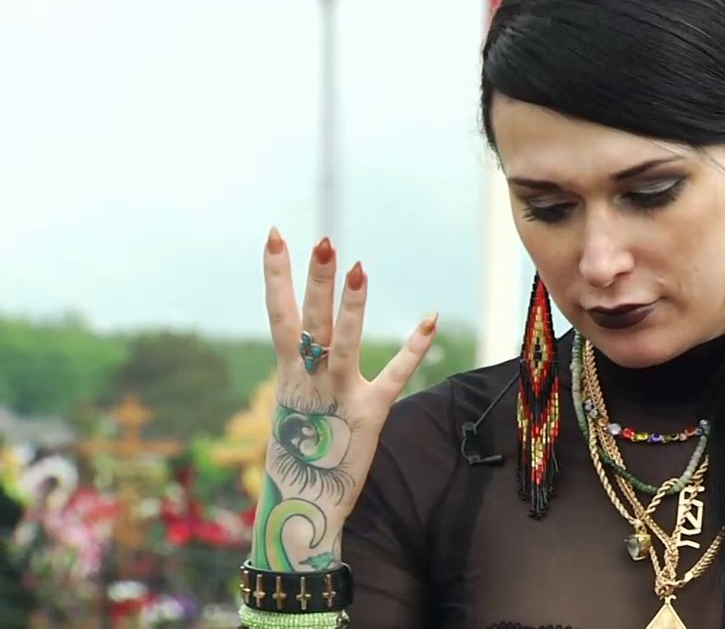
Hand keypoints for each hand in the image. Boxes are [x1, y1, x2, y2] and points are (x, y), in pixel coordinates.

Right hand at [251, 227, 437, 572]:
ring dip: (351, 307)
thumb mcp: (292, 405)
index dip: (276, 274)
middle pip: (308, 321)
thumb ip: (302, 370)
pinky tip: (430, 318)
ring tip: (359, 268)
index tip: (275, 234)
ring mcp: (338, 396)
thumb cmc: (299, 452)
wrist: (303, 507)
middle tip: (322, 241)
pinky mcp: (370, 414)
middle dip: (313, 281)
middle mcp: (309, 380)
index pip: (278, 314)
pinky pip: (395, 376)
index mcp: (287, 374)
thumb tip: (303, 341)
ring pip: (344, 343)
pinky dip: (414, 348)